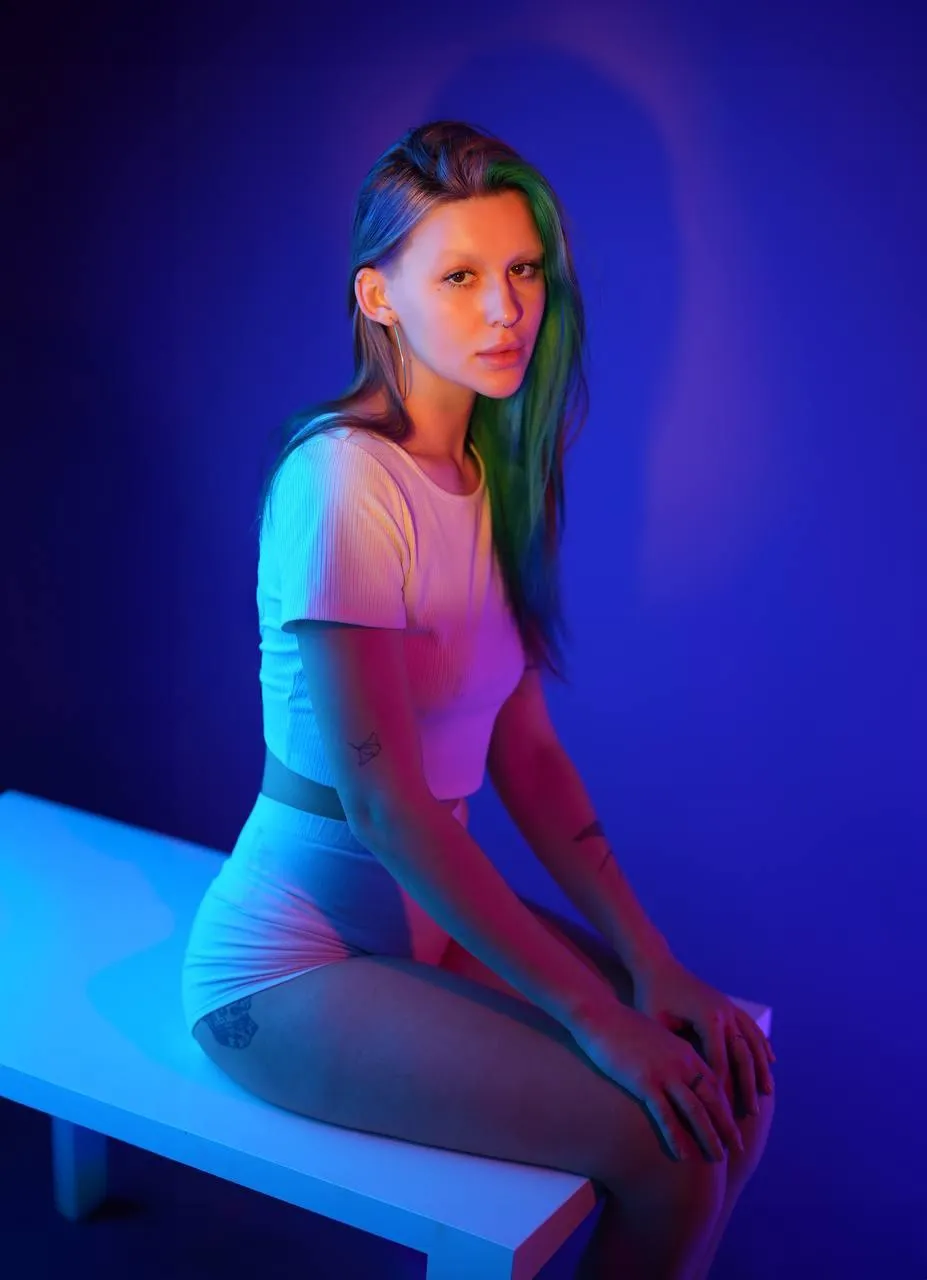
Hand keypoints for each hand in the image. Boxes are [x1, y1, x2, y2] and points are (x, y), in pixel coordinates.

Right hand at [569, 1000, 742, 1161]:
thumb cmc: (624, 1027)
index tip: (733, 1125)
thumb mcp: (656, 1038)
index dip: (727, 1106)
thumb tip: (677, 1073)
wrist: (600, 1015)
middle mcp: (682, 1062)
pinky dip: (676, 1136)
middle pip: (713, 1099)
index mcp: (686, 1052)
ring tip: (718, 1159)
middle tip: (737, 1148)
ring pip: (695, 1110)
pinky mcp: (644, 1081)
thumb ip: (671, 1055)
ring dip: (709, 1136)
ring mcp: (664, 1072)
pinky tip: (682, 1155)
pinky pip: (665, 1114)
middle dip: (727, 1126)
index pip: (716, 1083)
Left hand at [632, 956, 775, 1117]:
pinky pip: (751, 1027)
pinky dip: (762, 1045)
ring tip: (767, 1094)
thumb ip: (672, 1050)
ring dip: (761, 1069)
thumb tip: (682, 1083)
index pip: (720, 1062)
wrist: (657, 965)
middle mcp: (725, 1012)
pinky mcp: (729, 1004)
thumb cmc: (651, 996)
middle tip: (752, 1114)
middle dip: (748, 1086)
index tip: (723, 1114)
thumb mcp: (656, 1024)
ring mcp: (730, 1007)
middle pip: (743, 1055)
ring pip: (753, 1042)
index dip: (724, 1090)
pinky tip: (770, 1061)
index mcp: (708, 1017)